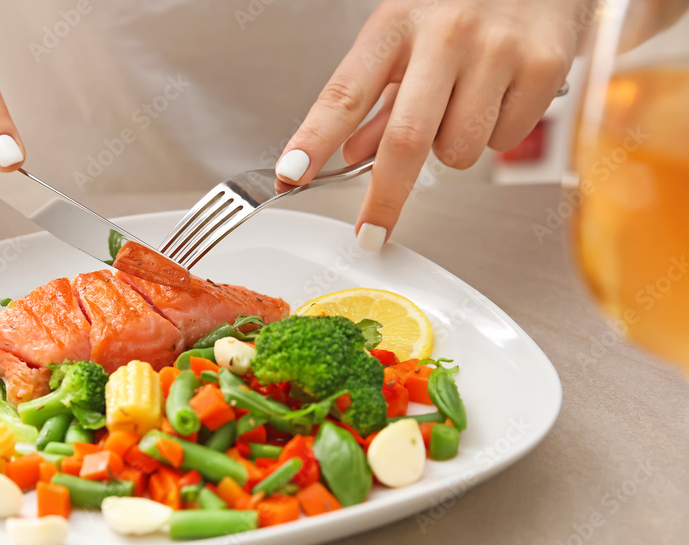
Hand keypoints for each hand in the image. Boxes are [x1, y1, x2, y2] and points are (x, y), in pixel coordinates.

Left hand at [276, 0, 582, 248]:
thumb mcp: (408, 36)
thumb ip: (380, 98)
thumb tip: (354, 155)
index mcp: (398, 23)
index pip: (345, 93)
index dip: (314, 140)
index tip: (290, 175)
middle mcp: (446, 33)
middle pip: (406, 139)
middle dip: (384, 198)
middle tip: (371, 230)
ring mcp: (497, 49)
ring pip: (458, 151)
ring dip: (452, 149)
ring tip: (465, 104)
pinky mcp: (543, 66)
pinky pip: (504, 141)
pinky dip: (498, 133)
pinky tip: (501, 95)